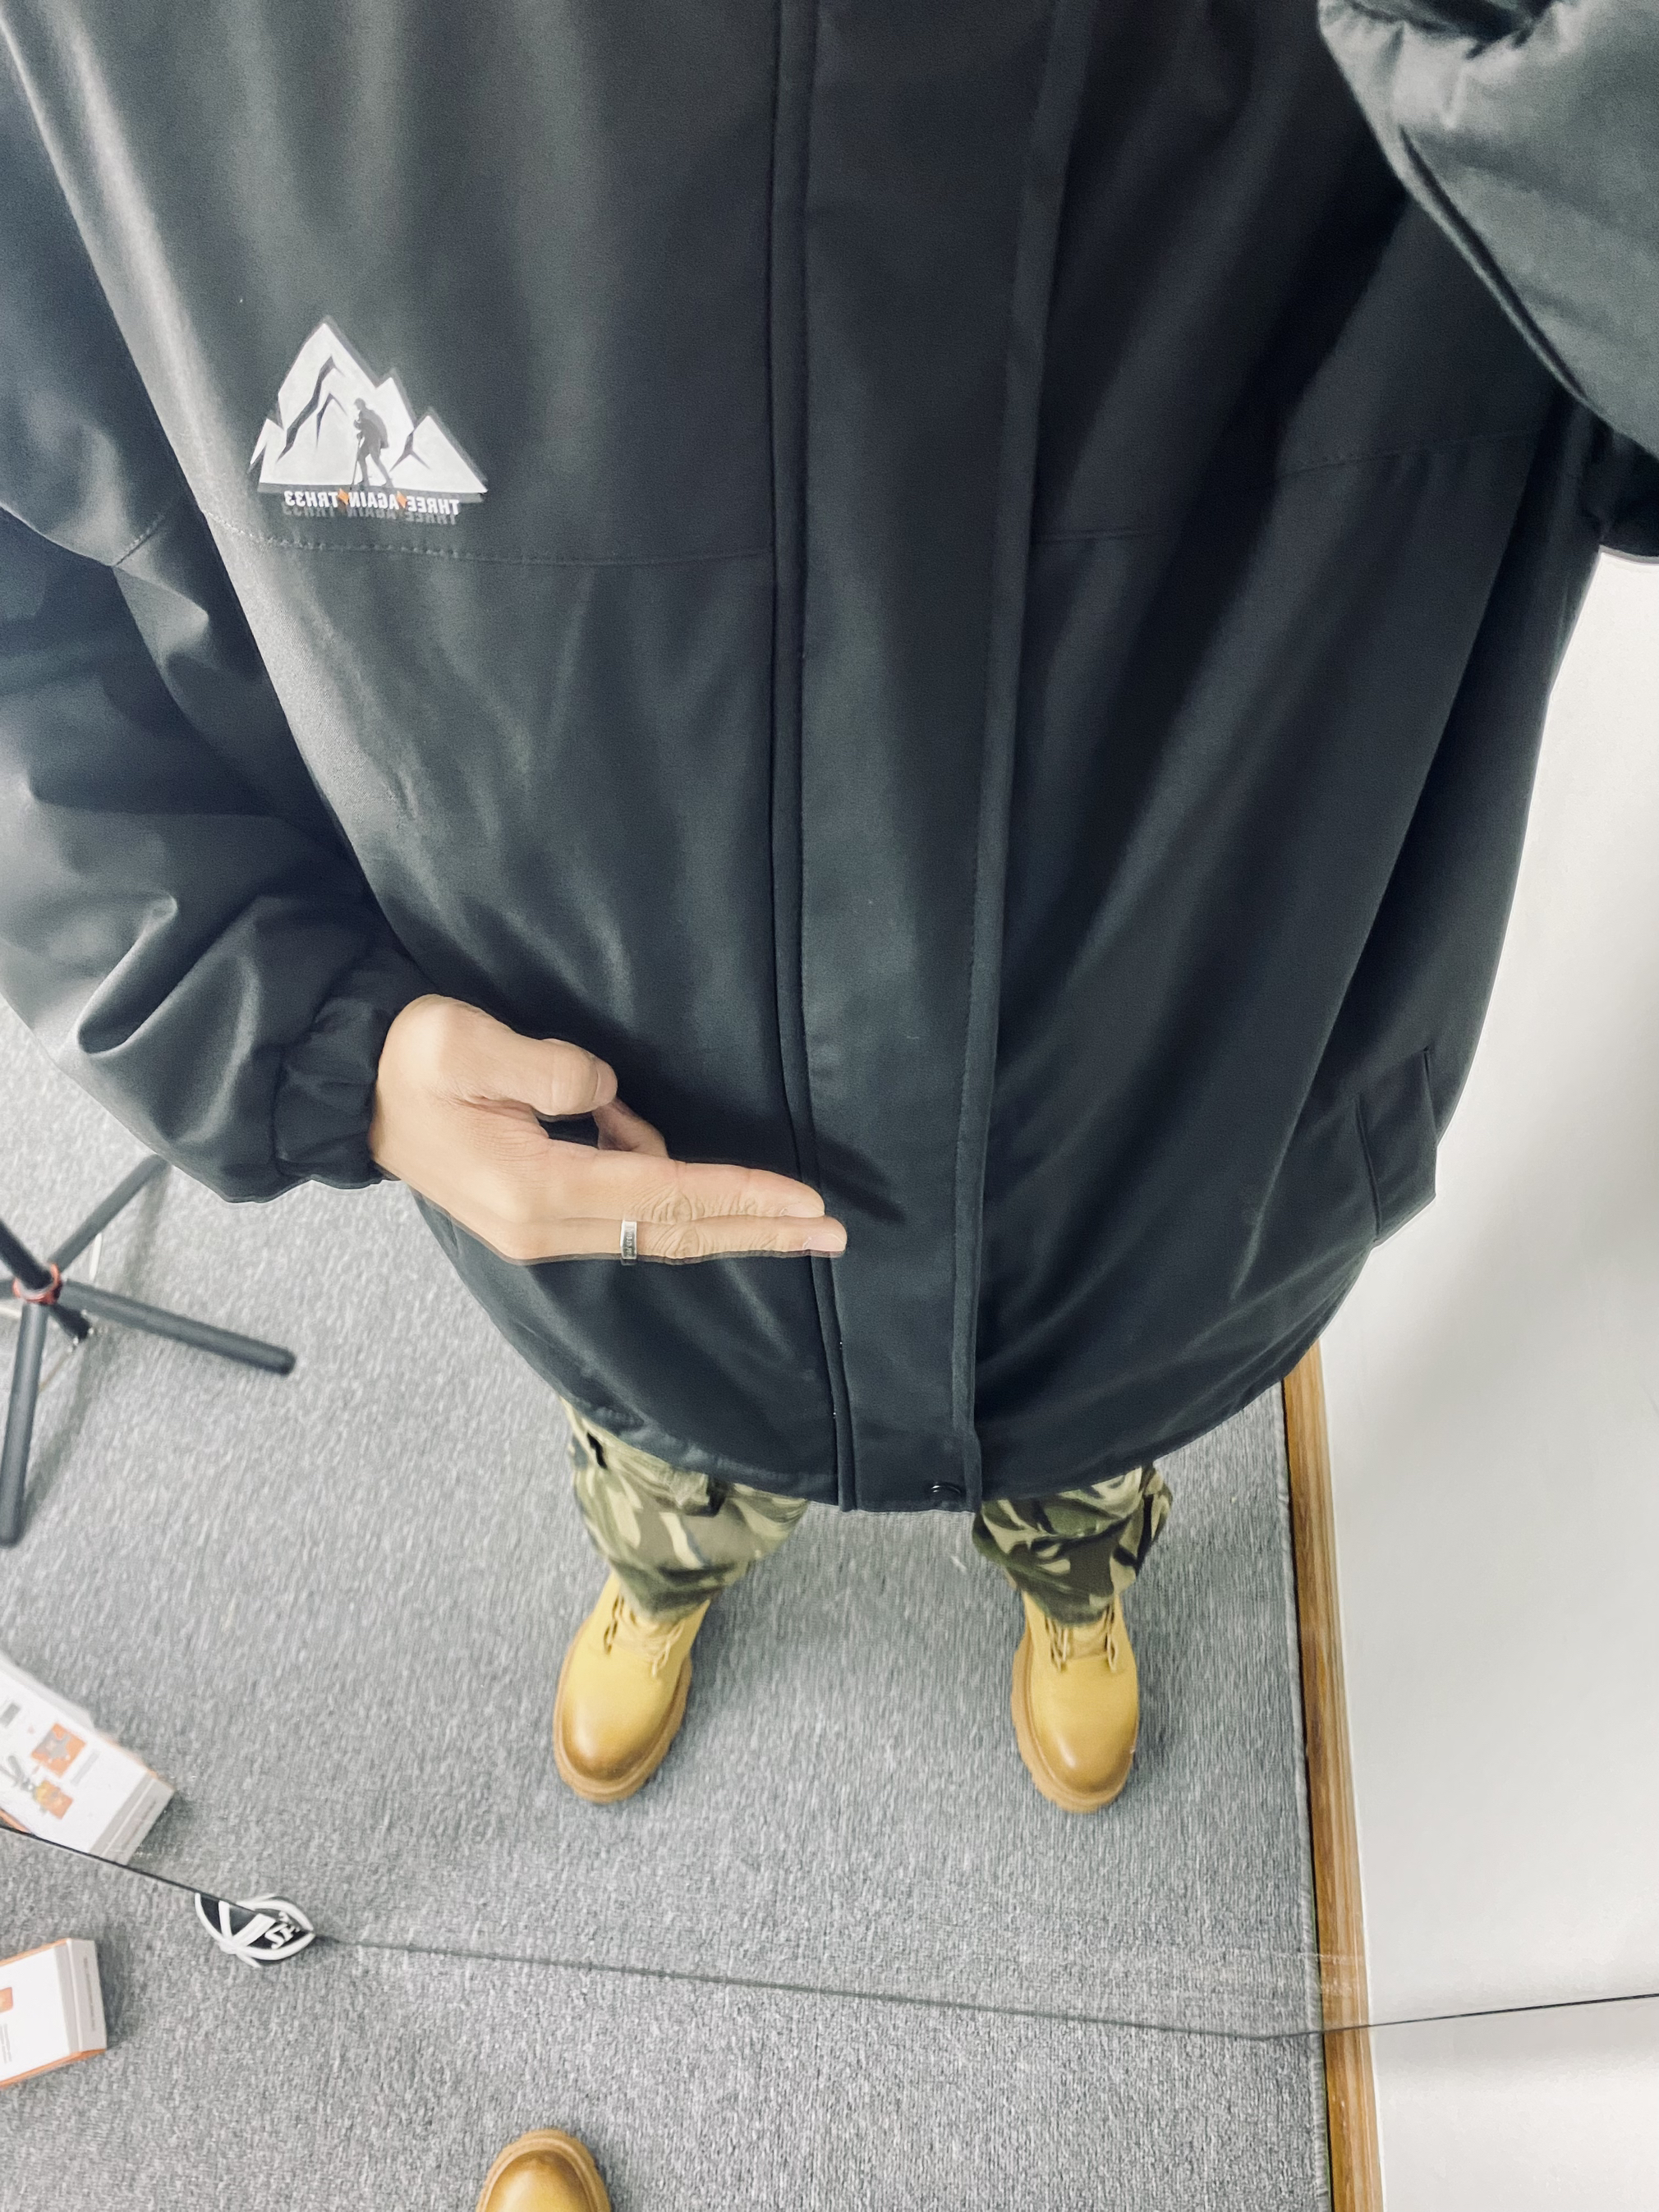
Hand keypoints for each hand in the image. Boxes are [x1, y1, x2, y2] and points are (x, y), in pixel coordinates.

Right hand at [367, 995, 846, 1264]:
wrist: (353, 1091)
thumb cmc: (411, 1059)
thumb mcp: (470, 1042)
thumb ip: (552, 1070)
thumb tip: (610, 1096)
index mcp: (537, 1191)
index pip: (665, 1194)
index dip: (740, 1195)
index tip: (806, 1203)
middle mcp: (547, 1229)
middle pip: (677, 1233)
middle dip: (759, 1230)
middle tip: (834, 1235)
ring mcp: (542, 1232)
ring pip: (657, 1227)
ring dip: (715, 1207)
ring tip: (737, 1179)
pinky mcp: (539, 1221)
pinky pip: (627, 1209)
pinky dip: (663, 1186)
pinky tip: (644, 1142)